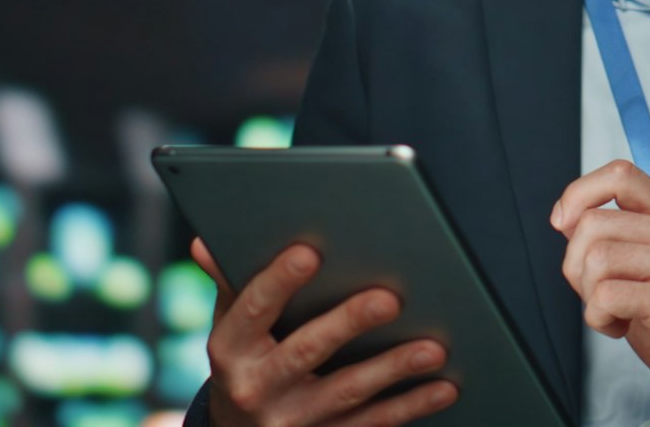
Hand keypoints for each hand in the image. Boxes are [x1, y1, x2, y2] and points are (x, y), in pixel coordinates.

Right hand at [193, 237, 458, 425]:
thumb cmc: (246, 359)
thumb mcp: (229, 325)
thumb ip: (231, 283)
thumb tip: (206, 241)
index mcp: (229, 348)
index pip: (251, 309)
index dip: (278, 281)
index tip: (309, 251)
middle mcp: (256, 388)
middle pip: (305, 351)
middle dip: (348, 323)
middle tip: (390, 297)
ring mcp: (293, 420)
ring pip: (347, 392)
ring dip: (393, 369)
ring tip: (434, 347)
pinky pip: (372, 422)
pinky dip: (411, 405)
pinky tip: (444, 386)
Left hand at [551, 161, 649, 424]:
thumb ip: (613, 233)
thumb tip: (566, 216)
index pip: (621, 175)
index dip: (579, 192)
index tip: (562, 220)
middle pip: (594, 223)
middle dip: (575, 263)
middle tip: (597, 289)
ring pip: (596, 258)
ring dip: (588, 294)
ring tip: (612, 309)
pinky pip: (605, 296)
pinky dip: (598, 318)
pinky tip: (619, 325)